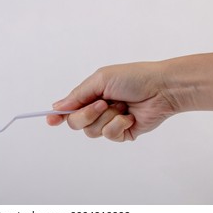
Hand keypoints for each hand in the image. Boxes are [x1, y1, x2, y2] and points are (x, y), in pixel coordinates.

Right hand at [47, 62, 175, 141]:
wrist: (161, 88)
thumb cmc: (133, 78)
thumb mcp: (100, 80)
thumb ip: (78, 95)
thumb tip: (57, 106)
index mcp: (91, 95)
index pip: (69, 108)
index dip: (58, 115)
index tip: (51, 120)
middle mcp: (98, 110)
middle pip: (76, 123)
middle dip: (88, 114)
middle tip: (103, 103)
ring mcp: (109, 122)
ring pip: (92, 131)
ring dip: (107, 117)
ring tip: (122, 106)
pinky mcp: (122, 133)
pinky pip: (110, 135)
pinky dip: (119, 124)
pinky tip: (130, 117)